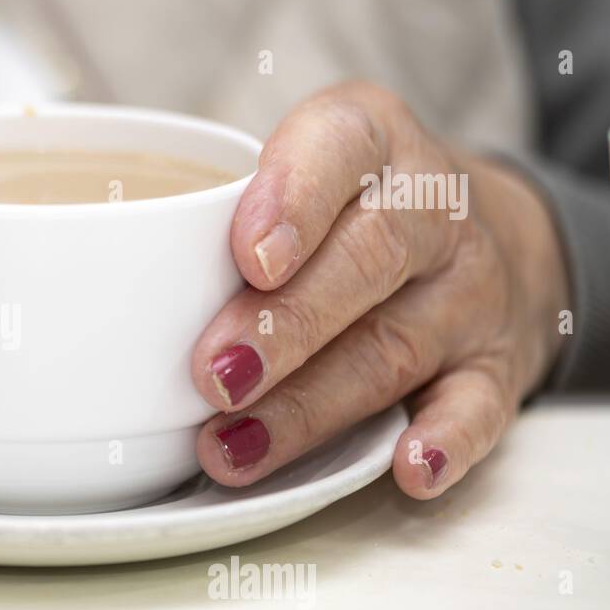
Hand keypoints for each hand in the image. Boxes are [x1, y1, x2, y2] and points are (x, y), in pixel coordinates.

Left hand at [191, 81, 569, 497]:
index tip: (249, 257)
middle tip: (212, 376)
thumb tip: (115, 307)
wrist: (483, 235)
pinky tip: (408, 468)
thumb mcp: (295, 172)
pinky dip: (446, 440)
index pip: (340, 148)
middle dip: (283, 326)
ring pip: (393, 348)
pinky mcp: (494, 365)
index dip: (295, 201)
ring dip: (308, 408)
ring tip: (234, 448)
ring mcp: (468, 292)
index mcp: (371, 141)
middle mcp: (432, 210)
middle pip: (365, 261)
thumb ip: (222, 216)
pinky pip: (480, 404)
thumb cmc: (345, 210)